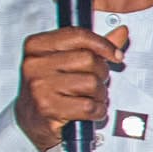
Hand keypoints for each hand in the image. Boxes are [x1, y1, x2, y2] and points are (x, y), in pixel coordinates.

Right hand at [15, 24, 129, 151]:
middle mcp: (35, 64)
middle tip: (94, 81)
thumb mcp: (66, 61)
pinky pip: (90, 106)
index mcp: (37, 46)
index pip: (78, 35)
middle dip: (101, 73)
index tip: (115, 54)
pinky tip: (88, 110)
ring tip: (89, 97)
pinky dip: (97, 110)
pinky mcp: (49, 108)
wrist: (31, 119)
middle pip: (89, 59)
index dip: (104, 44)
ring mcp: (40, 86)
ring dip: (100, 93)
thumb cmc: (50, 88)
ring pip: (92, 83)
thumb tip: (121, 32)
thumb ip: (93, 46)